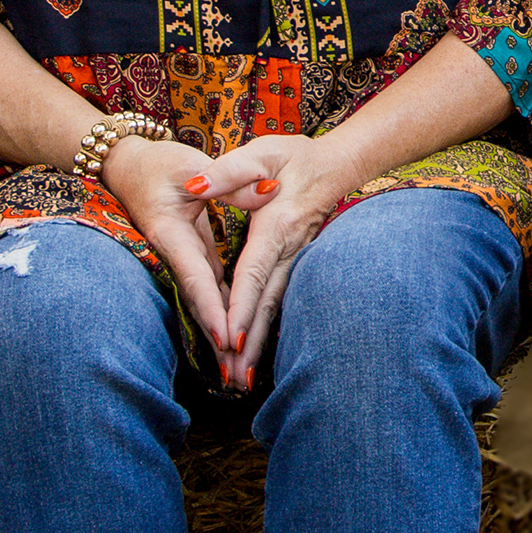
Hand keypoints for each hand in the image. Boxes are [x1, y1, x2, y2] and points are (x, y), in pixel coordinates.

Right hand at [99, 132, 246, 366]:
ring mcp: (183, 258)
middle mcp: (174, 253)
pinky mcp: (193, 257)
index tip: (227, 338)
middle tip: (236, 376)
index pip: (195, 277)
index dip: (211, 309)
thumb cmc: (160, 163)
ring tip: (237, 372)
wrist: (127, 166)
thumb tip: (269, 192)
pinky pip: (210, 290)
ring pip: (205, 301)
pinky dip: (222, 314)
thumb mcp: (193, 165)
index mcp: (171, 233)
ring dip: (220, 334)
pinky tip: (236, 338)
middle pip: (198, 302)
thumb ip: (232, 181)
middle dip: (216, 339)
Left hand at [200, 132, 348, 391]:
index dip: (241, 305)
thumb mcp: (260, 153)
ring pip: (276, 307)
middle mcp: (289, 249)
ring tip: (241, 379)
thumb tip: (193, 186)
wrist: (338, 164)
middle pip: (267, 302)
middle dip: (249, 341)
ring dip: (259, 343)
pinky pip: (280, 300)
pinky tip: (256, 351)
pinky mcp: (296, 263)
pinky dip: (268, 328)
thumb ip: (227, 171)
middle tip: (233, 378)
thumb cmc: (295, 156)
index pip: (254, 272)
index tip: (229, 337)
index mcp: (276, 225)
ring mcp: (296, 259)